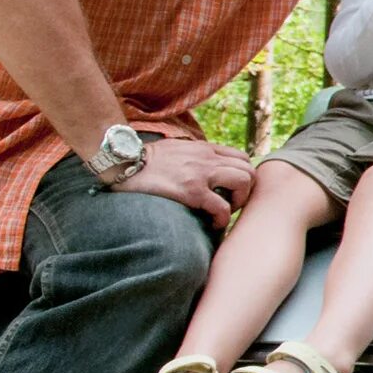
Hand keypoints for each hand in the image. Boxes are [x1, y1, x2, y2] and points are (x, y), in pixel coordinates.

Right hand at [132, 138, 256, 222]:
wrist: (123, 162)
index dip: (243, 176)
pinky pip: (222, 207)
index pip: (241, 157)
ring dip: (239, 202)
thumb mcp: (176, 149)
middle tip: (231, 204)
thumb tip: (203, 169)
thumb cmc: (145, 161)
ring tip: (225, 212)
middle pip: (249, 170)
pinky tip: (214, 224)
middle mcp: (207, 158)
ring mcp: (201, 173)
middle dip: (246, 190)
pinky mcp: (192, 191)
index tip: (232, 191)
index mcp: (204, 148)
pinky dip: (223, 219)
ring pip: (244, 182)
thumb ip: (194, 155)